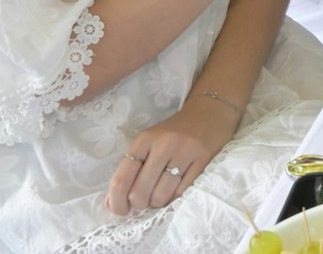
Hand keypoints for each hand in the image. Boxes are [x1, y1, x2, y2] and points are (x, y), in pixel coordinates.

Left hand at [106, 96, 236, 214]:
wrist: (210, 113)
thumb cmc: (173, 133)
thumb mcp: (148, 143)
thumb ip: (130, 170)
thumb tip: (113, 203)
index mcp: (144, 140)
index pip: (122, 178)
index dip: (117, 201)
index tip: (121, 210)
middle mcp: (164, 144)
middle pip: (141, 191)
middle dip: (140, 203)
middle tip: (144, 201)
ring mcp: (185, 152)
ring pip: (161, 195)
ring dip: (158, 202)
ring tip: (160, 195)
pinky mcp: (203, 159)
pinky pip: (182, 192)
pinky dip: (175, 197)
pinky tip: (174, 190)